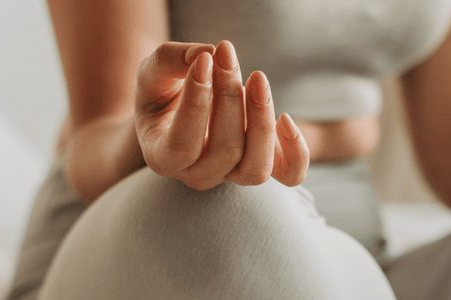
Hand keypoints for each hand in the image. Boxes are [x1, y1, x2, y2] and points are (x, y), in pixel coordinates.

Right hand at [133, 41, 308, 189]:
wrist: (179, 109)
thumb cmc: (162, 90)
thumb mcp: (154, 70)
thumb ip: (170, 59)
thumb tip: (207, 54)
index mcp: (162, 158)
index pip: (182, 145)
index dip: (197, 102)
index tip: (205, 59)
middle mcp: (197, 175)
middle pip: (226, 151)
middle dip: (230, 98)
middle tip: (226, 54)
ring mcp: (231, 175)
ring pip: (256, 168)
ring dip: (262, 120)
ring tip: (257, 77)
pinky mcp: (260, 165)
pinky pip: (290, 175)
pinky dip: (296, 152)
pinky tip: (286, 118)